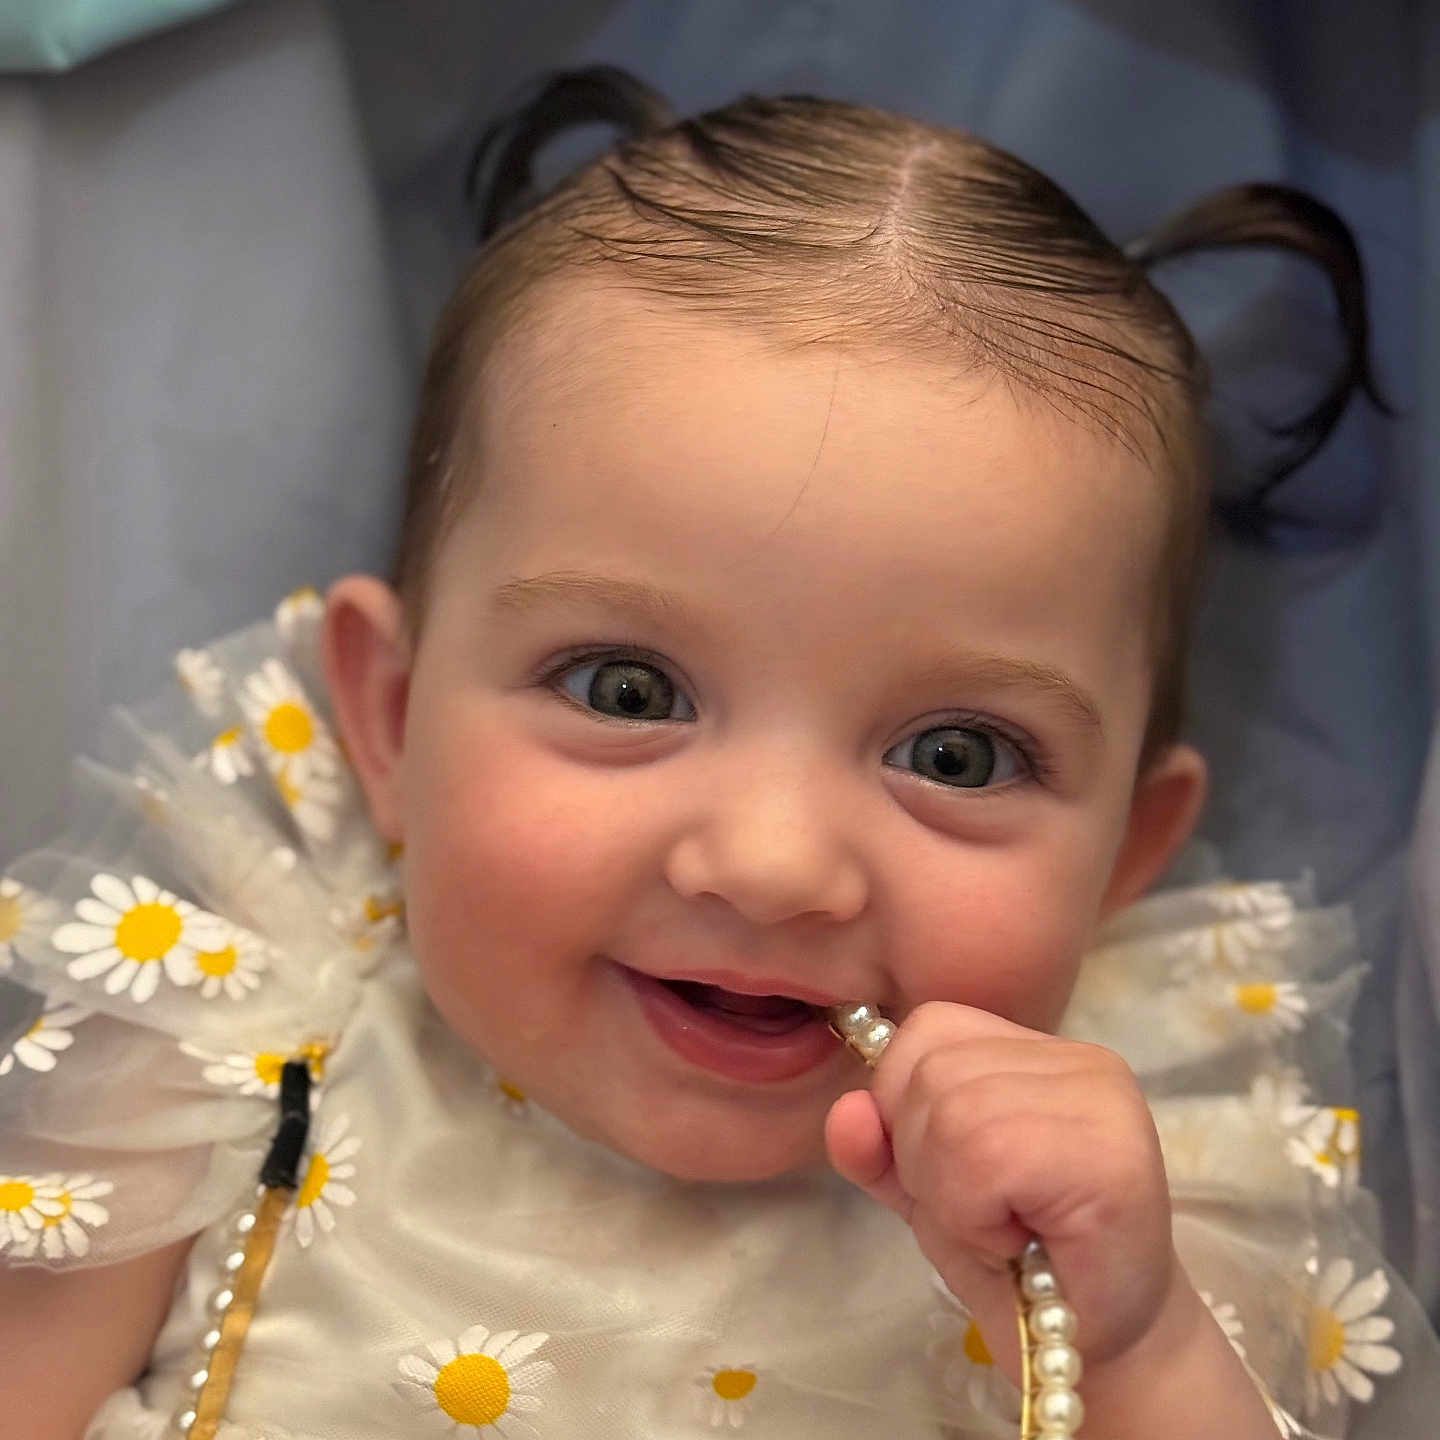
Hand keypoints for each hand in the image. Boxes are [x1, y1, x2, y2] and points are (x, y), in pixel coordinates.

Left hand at [824, 999, 1180, 1382]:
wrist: (1095, 1351)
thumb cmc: (1017, 1267)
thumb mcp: (926, 1190)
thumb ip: (879, 1146)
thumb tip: (846, 1112)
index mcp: (1035, 1051)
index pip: (930, 1028)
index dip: (904, 1102)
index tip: (948, 1173)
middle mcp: (1077, 1058)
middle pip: (932, 1071)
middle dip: (924, 1160)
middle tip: (982, 1216)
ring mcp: (1101, 1098)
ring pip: (954, 1112)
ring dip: (952, 1195)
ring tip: (1002, 1230)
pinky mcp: (1112, 1154)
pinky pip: (987, 1157)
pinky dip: (977, 1215)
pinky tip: (1018, 1243)